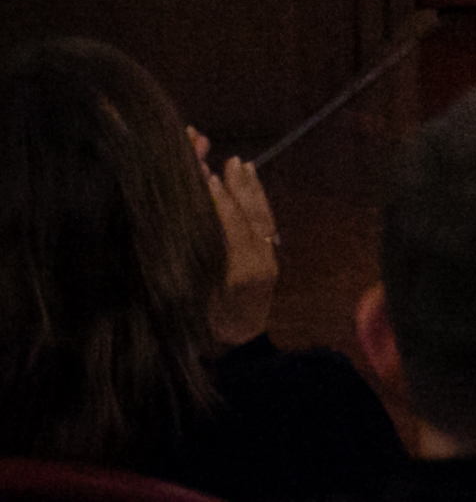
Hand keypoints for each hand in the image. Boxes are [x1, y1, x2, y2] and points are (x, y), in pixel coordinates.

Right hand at [193, 134, 276, 345]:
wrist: (237, 350)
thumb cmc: (204, 332)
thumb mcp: (192, 304)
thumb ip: (186, 269)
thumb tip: (172, 228)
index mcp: (240, 273)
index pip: (229, 228)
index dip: (217, 202)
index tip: (204, 176)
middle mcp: (259, 261)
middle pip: (246, 214)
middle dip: (232, 183)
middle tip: (216, 155)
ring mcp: (269, 257)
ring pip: (260, 214)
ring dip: (247, 186)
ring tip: (235, 161)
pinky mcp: (272, 256)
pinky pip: (266, 221)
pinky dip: (256, 198)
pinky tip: (248, 178)